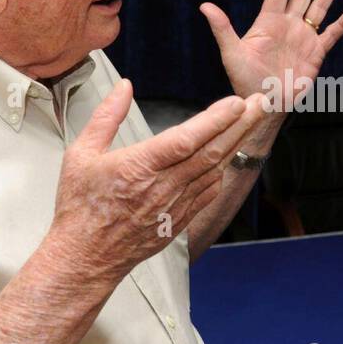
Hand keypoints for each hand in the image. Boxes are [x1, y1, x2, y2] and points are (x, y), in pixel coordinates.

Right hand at [49, 80, 265, 288]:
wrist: (86, 257)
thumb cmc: (81, 207)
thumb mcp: (81, 154)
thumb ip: (106, 117)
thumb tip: (124, 87)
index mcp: (139, 167)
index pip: (186, 139)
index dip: (215, 120)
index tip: (236, 102)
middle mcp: (163, 187)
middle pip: (211, 152)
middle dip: (240, 124)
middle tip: (261, 102)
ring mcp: (175, 205)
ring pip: (215, 170)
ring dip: (236, 142)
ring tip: (252, 120)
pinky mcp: (180, 219)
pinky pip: (209, 190)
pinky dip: (223, 169)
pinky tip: (231, 153)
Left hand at [199, 0, 342, 101]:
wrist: (265, 105)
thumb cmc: (245, 81)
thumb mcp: (232, 54)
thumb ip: (223, 28)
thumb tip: (205, 6)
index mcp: (268, 22)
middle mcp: (287, 25)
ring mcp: (303, 38)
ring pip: (318, 9)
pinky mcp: (316, 53)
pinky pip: (331, 35)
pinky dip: (342, 24)